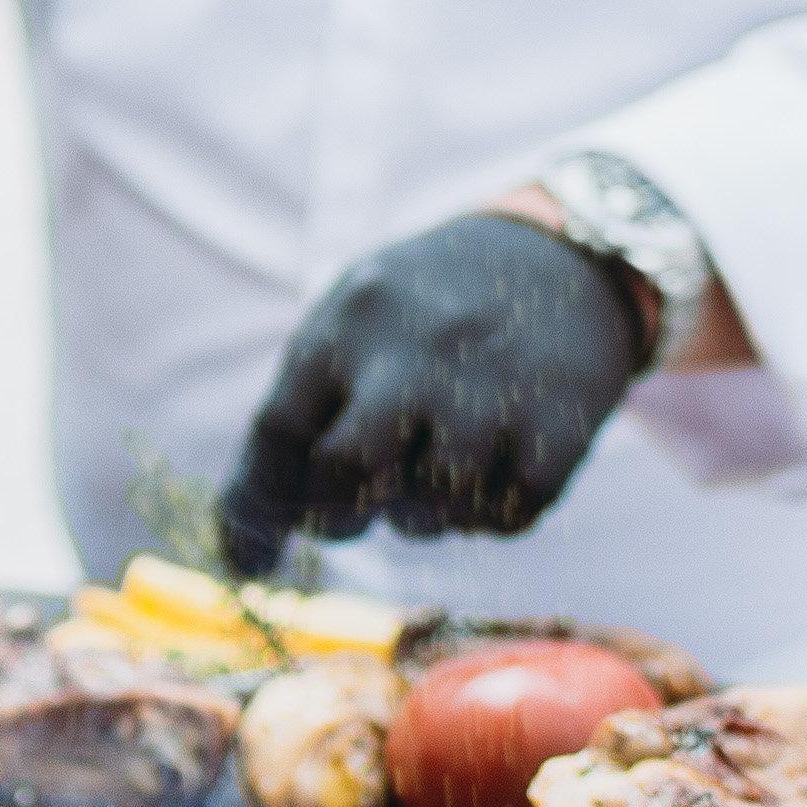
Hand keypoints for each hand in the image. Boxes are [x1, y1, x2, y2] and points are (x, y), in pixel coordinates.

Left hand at [218, 213, 653, 563]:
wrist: (563, 253)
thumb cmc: (430, 306)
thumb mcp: (355, 316)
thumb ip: (303, 408)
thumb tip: (242, 538)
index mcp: (351, 322)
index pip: (279, 432)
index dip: (259, 504)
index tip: (253, 553)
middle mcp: (417, 352)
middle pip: (346, 472)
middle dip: (338, 515)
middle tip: (353, 514)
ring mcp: (492, 389)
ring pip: (430, 509)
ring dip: (424, 517)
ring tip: (434, 476)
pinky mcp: (560, 424)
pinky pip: (506, 517)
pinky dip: (490, 516)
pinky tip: (491, 473)